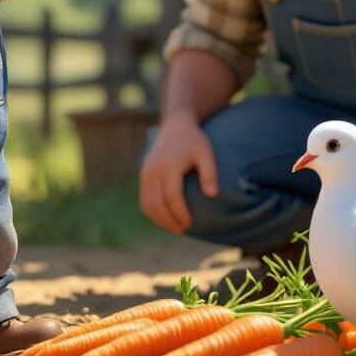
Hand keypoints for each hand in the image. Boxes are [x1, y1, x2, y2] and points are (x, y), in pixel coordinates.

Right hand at [138, 114, 217, 233]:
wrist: (175, 125)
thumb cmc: (194, 141)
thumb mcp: (206, 152)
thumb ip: (210, 173)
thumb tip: (212, 195)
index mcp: (170, 166)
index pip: (173, 196)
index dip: (181, 213)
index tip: (190, 223)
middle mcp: (154, 170)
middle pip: (158, 204)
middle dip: (169, 221)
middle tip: (183, 230)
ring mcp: (146, 173)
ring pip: (148, 204)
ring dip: (159, 220)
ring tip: (174, 228)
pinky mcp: (143, 175)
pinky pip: (143, 199)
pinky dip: (151, 212)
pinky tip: (164, 219)